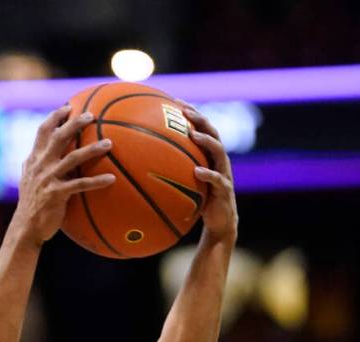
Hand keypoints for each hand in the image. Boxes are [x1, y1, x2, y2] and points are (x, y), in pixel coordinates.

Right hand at [11, 106, 114, 244]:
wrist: (26, 227)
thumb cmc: (32, 204)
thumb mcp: (30, 180)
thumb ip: (39, 165)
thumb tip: (52, 154)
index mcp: (34, 160)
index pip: (42, 131)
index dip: (55, 117)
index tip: (68, 106)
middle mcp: (40, 166)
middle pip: (58, 137)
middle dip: (75, 124)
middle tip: (92, 115)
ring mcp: (48, 179)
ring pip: (72, 158)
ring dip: (92, 149)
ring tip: (109, 143)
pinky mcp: (56, 194)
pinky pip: (80, 185)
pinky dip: (96, 181)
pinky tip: (111, 179)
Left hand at [177, 99, 238, 242]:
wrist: (218, 222)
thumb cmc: (197, 200)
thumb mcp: (181, 183)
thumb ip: (167, 171)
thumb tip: (135, 164)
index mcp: (208, 155)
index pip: (200, 128)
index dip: (190, 113)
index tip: (174, 100)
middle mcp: (217, 160)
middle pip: (212, 132)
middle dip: (200, 119)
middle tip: (186, 111)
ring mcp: (223, 173)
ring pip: (219, 152)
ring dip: (207, 141)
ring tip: (193, 135)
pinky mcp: (225, 190)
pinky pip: (218, 180)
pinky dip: (208, 174)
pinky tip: (198, 171)